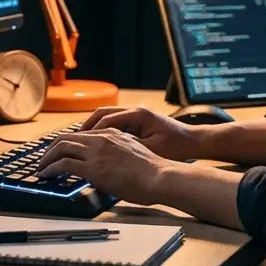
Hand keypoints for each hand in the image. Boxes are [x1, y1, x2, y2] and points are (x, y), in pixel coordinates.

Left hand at [35, 129, 173, 205]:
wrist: (159, 177)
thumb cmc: (152, 172)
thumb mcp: (132, 154)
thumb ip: (117, 154)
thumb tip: (108, 165)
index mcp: (112, 134)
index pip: (81, 134)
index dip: (66, 143)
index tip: (58, 152)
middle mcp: (101, 138)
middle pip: (66, 137)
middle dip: (51, 149)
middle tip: (44, 160)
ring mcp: (96, 152)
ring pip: (61, 147)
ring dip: (47, 158)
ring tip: (41, 168)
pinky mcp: (92, 167)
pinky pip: (63, 164)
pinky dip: (50, 169)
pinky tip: (45, 175)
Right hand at [79, 106, 204, 160]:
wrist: (194, 142)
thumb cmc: (177, 147)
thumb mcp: (151, 150)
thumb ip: (129, 150)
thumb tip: (106, 155)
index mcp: (138, 115)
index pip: (106, 120)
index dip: (90, 133)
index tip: (77, 143)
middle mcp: (135, 110)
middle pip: (102, 114)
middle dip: (85, 128)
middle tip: (70, 141)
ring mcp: (136, 115)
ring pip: (106, 118)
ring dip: (92, 129)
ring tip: (78, 143)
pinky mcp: (138, 121)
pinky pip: (114, 123)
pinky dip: (102, 132)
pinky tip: (95, 145)